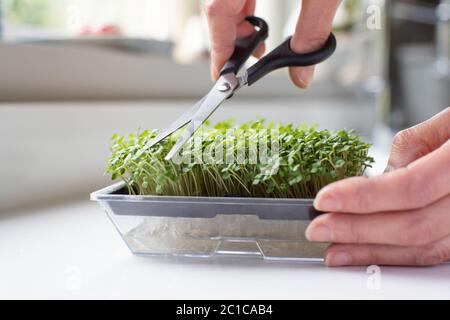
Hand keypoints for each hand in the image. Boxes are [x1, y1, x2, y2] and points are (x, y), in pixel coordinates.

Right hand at [205, 0, 340, 87]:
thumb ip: (313, 32)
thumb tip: (302, 76)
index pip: (216, 11)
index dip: (217, 46)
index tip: (221, 74)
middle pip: (218, 7)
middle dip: (231, 40)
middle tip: (245, 64)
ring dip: (239, 26)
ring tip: (258, 46)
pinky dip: (245, 9)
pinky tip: (261, 23)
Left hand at [306, 108, 449, 266]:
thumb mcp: (444, 125)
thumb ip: (409, 151)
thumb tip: (375, 182)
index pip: (410, 188)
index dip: (363, 197)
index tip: (325, 199)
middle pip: (413, 226)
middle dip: (357, 230)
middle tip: (319, 228)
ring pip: (423, 248)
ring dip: (371, 252)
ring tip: (336, 250)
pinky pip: (431, 253)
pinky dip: (394, 255)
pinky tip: (367, 253)